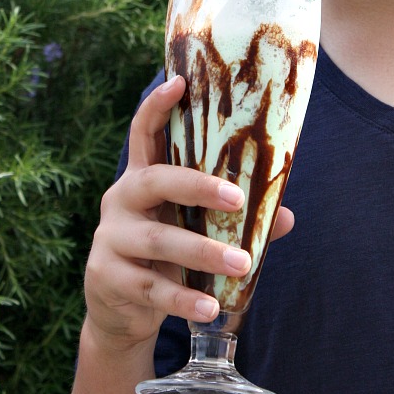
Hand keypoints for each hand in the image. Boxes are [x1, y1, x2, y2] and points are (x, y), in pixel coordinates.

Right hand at [83, 75, 293, 350]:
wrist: (119, 311)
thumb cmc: (166, 255)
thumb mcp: (194, 230)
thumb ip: (233, 218)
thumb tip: (287, 215)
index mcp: (143, 178)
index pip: (143, 134)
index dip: (157, 106)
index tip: (177, 81)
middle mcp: (121, 199)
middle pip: (155, 181)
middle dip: (198, 186)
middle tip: (237, 199)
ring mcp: (111, 238)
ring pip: (158, 239)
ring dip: (203, 251)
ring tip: (241, 264)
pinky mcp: (107, 277)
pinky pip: (151, 287)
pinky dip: (185, 298)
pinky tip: (212, 307)